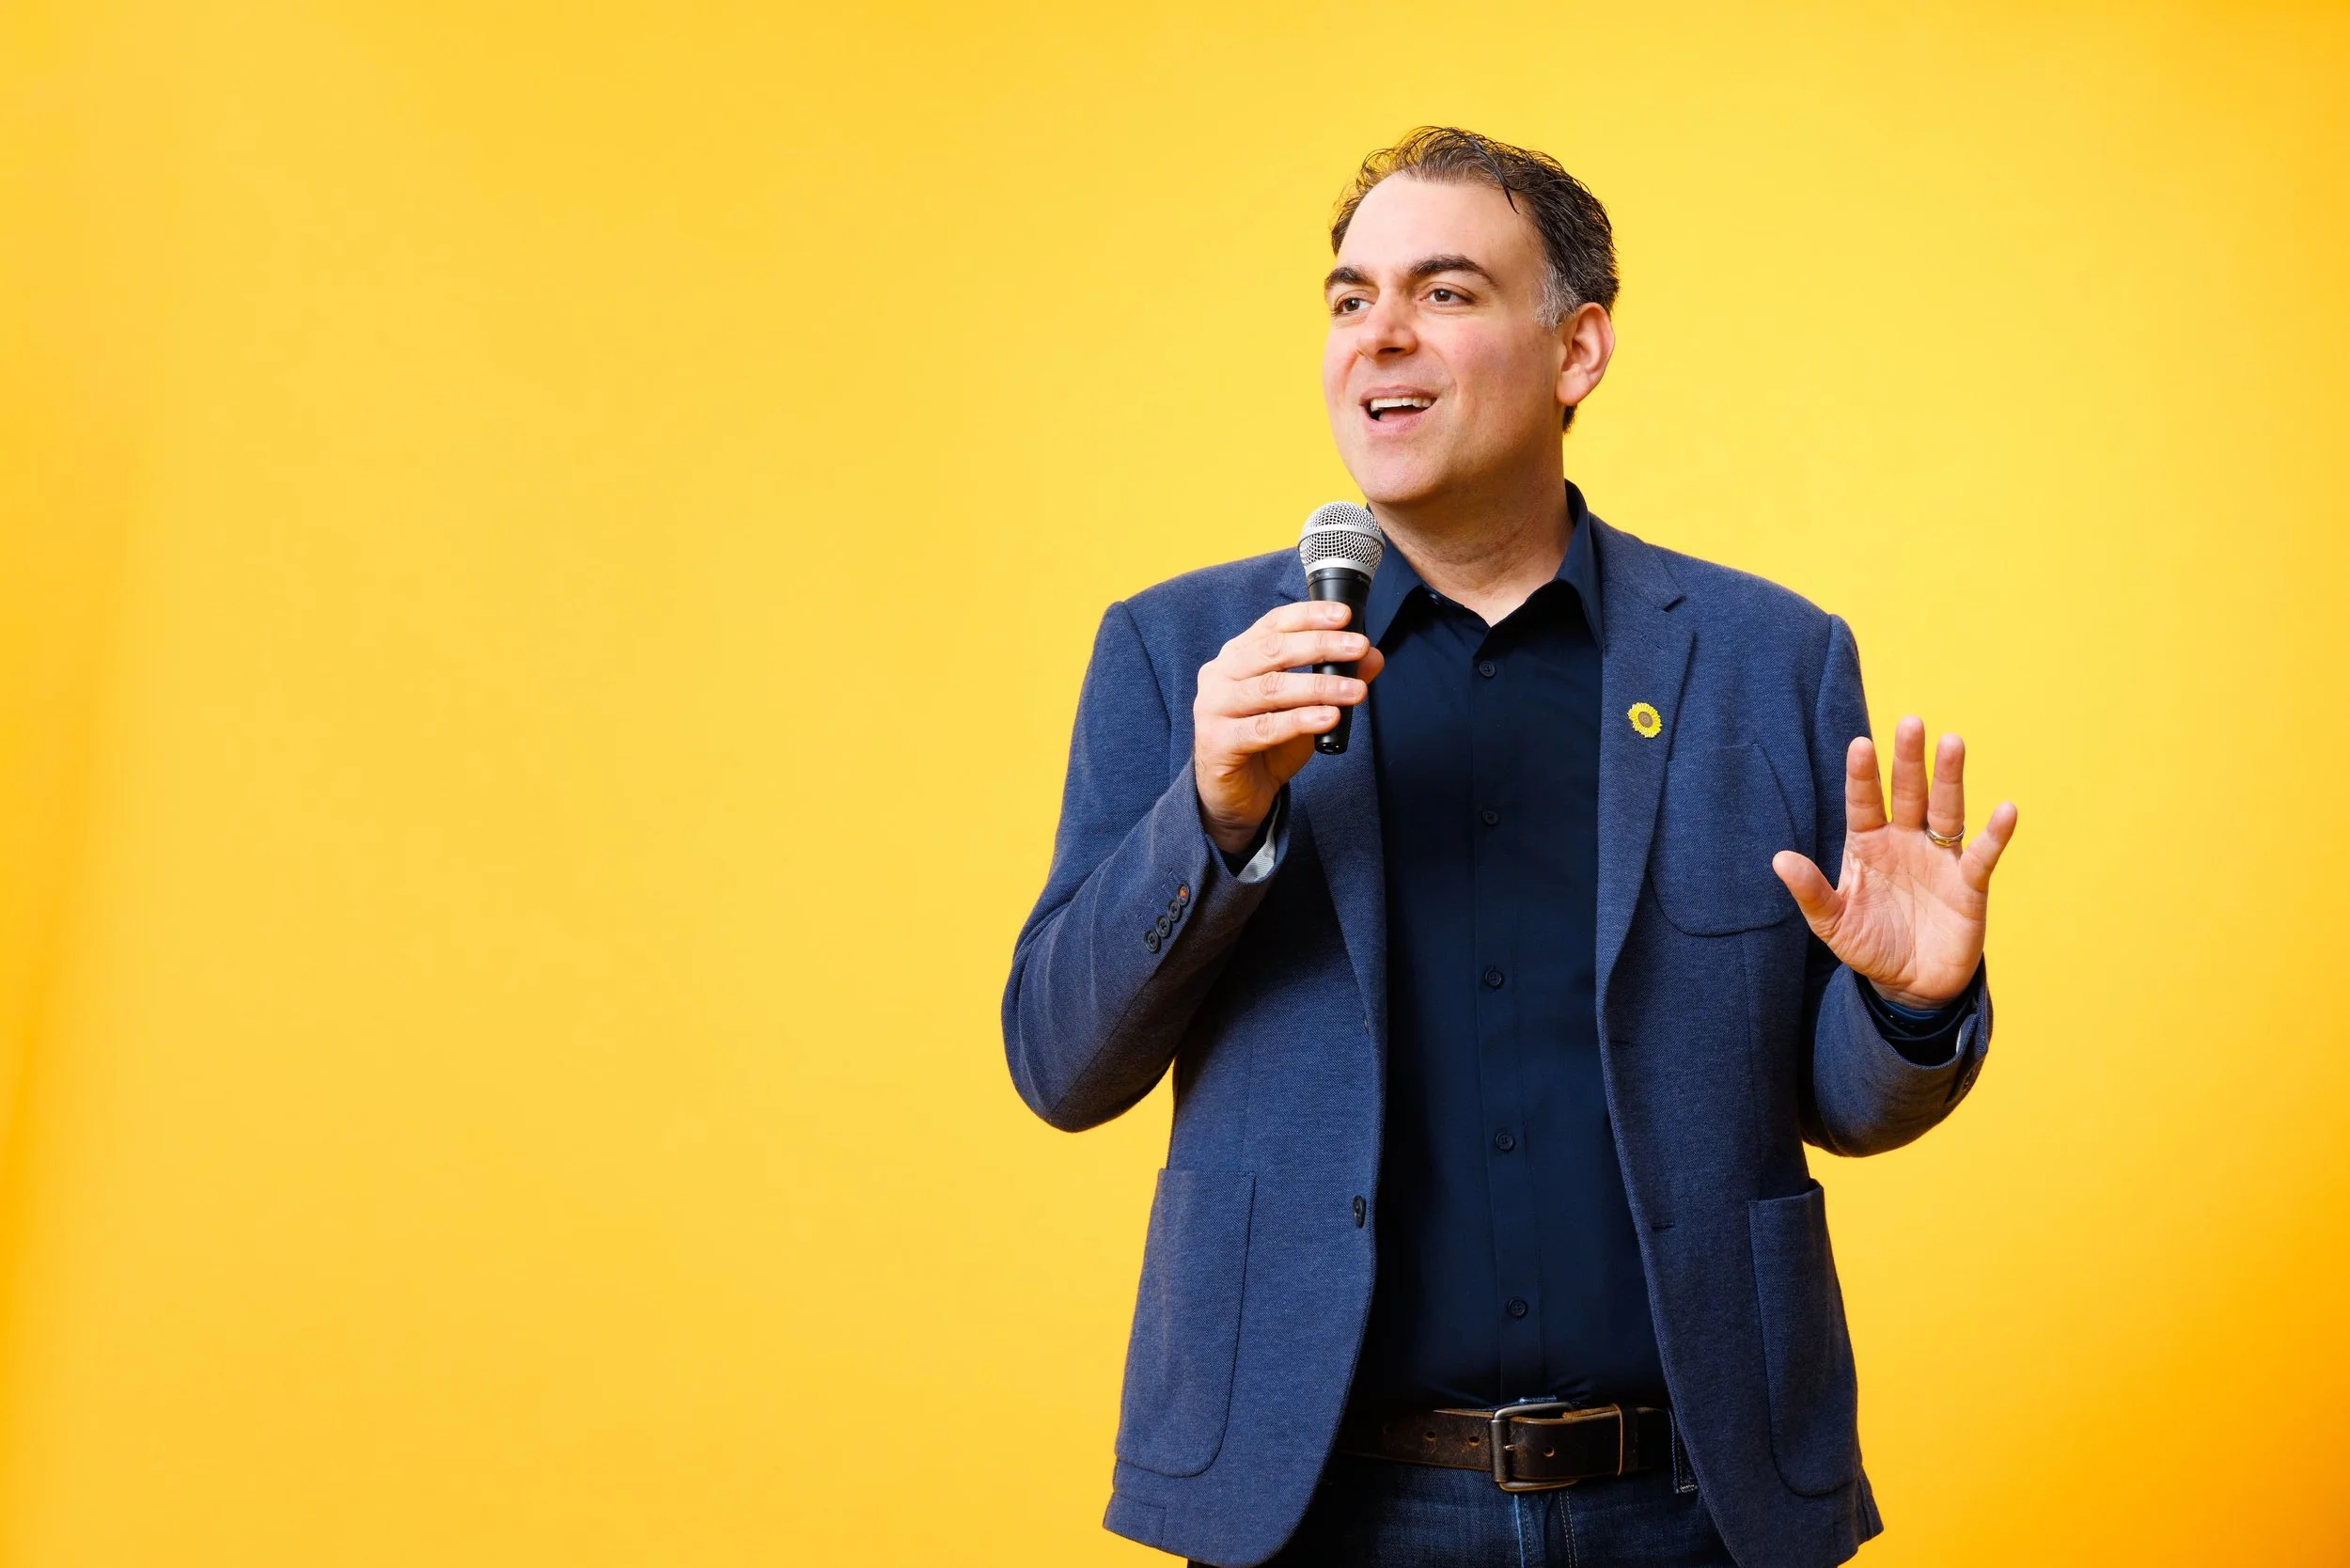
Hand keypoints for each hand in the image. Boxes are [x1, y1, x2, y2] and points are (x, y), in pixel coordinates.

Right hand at [1192, 600, 1383, 855]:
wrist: (1235, 794)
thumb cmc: (1267, 743)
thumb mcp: (1306, 706)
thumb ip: (1335, 679)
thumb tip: (1373, 657)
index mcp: (1238, 656)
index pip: (1273, 624)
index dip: (1309, 616)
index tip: (1346, 615)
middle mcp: (1220, 675)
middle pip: (1272, 650)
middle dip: (1321, 646)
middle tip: (1360, 647)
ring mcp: (1214, 708)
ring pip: (1270, 688)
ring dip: (1319, 687)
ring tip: (1355, 690)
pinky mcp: (1218, 742)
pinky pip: (1264, 728)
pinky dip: (1300, 721)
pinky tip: (1328, 718)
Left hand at [1771, 716, 2018, 1009]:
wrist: (1911, 984)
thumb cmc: (1869, 945)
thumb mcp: (1833, 923)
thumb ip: (1811, 892)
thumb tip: (1780, 859)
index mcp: (1867, 844)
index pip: (1863, 802)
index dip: (1862, 775)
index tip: (1860, 744)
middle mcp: (1904, 841)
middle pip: (1908, 792)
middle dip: (1909, 760)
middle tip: (1911, 722)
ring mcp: (1938, 857)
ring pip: (1945, 809)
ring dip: (1949, 778)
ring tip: (1952, 743)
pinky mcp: (1969, 883)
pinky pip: (1982, 854)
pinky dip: (1994, 834)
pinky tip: (2006, 810)